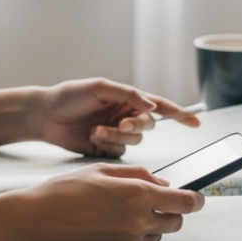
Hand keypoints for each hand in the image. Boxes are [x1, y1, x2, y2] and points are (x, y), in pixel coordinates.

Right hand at [5, 164, 204, 240]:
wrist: (34, 223)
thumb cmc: (65, 191)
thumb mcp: (103, 170)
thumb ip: (139, 175)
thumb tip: (164, 183)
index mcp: (139, 195)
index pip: (186, 202)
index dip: (196, 199)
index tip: (196, 197)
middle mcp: (139, 222)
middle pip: (176, 222)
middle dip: (171, 212)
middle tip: (153, 203)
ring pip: (156, 236)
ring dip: (149, 226)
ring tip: (120, 214)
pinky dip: (129, 238)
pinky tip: (105, 227)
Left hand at [33, 78, 199, 157]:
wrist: (45, 115)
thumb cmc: (70, 96)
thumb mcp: (99, 88)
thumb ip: (127, 94)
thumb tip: (150, 105)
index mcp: (128, 99)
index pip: (160, 106)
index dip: (179, 114)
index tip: (196, 123)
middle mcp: (126, 116)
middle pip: (147, 126)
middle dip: (134, 126)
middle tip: (119, 125)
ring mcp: (117, 134)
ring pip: (133, 142)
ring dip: (116, 136)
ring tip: (96, 131)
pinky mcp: (106, 150)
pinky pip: (119, 153)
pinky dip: (108, 146)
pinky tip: (91, 138)